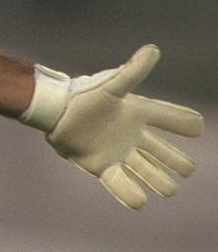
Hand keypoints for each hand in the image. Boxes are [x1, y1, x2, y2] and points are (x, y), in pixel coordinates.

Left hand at [20, 44, 203, 208]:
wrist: (55, 111)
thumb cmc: (84, 96)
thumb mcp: (112, 85)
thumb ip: (133, 71)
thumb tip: (153, 49)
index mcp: (139, 114)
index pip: (170, 119)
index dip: (184, 123)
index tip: (196, 128)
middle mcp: (133, 136)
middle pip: (165, 154)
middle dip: (178, 163)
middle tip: (185, 169)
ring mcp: (120, 153)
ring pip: (149, 172)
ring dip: (160, 182)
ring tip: (169, 189)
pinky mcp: (102, 167)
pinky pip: (121, 185)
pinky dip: (131, 194)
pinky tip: (141, 202)